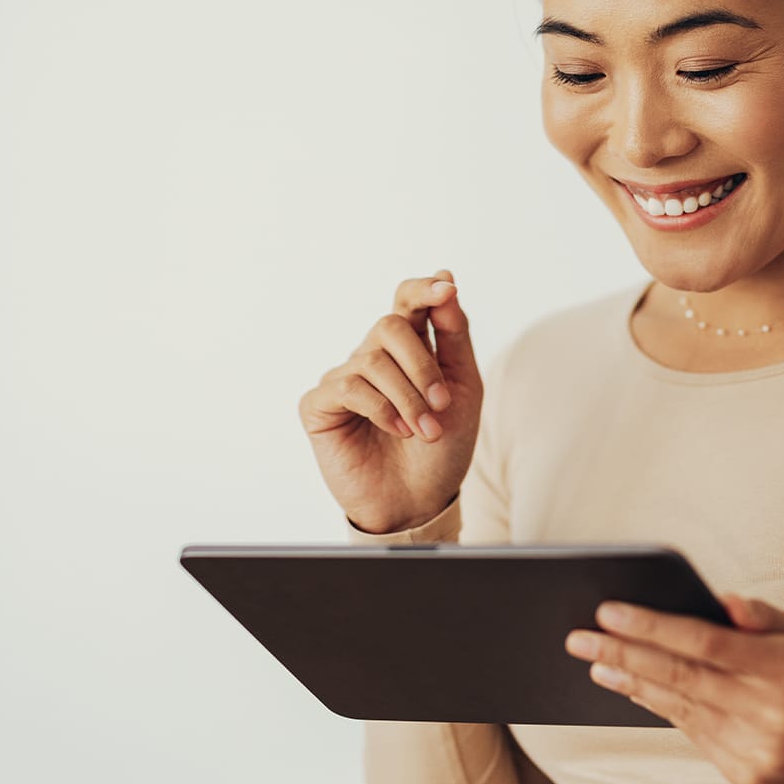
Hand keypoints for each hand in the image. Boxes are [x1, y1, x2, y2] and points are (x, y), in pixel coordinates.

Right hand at [298, 269, 482, 534]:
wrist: (419, 500)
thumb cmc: (442, 446)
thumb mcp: (463, 388)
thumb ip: (455, 336)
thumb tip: (447, 282)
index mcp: (409, 347)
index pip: (408, 299)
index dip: (424, 289)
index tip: (448, 288)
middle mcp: (373, 356)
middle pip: (390, 325)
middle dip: (422, 365)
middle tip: (442, 404)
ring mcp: (344, 379)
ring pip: (373, 360)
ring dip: (409, 398)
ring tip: (426, 431)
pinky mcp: (319, 405)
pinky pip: (348, 387)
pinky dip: (382, 409)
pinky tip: (398, 431)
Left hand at [563, 594, 783, 783]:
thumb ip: (763, 617)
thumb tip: (718, 601)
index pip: (704, 643)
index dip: (652, 626)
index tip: (609, 611)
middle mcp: (768, 713)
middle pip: (679, 677)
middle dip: (622, 654)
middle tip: (579, 638)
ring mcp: (755, 750)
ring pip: (678, 709)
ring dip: (631, 683)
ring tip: (596, 663)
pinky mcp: (745, 777)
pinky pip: (693, 735)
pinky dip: (662, 709)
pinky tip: (635, 690)